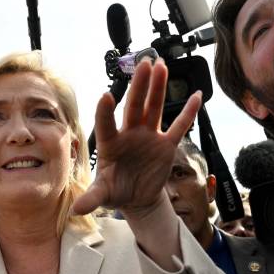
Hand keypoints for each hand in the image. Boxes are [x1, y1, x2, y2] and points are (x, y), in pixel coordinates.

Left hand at [72, 58, 201, 216]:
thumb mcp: (103, 195)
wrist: (136, 198)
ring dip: (158, 87)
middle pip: (133, 106)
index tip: (106, 95)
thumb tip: (76, 209)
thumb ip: (92, 198)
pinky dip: (188, 111)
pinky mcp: (166, 145)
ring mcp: (148, 137)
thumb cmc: (116, 191)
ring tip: (160, 66)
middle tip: (142, 64)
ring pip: (153, 108)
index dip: (105, 111)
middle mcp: (129, 134)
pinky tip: (196, 94)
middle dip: (138, 85)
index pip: (105, 123)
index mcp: (110, 143)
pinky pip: (179, 126)